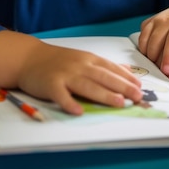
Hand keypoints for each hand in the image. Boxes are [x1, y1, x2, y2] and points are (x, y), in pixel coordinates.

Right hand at [17, 41, 142, 114]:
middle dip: (122, 86)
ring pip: (87, 85)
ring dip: (104, 94)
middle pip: (103, 77)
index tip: (140, 87)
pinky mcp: (50, 84)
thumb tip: (127, 71)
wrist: (29, 57)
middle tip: (137, 96)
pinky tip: (78, 111)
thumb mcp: (83, 58)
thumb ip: (104, 65)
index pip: (110, 68)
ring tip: (119, 103)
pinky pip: (61, 95)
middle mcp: (79, 65)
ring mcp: (65, 74)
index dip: (126, 78)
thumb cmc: (58, 60)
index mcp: (88, 59)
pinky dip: (69, 102)